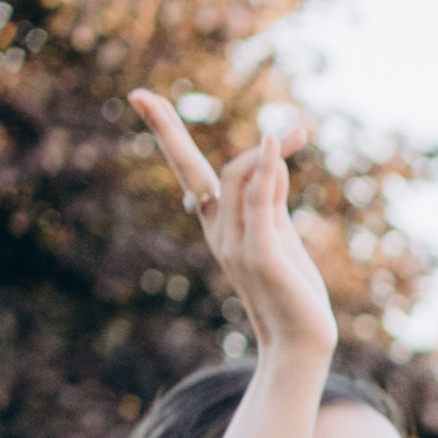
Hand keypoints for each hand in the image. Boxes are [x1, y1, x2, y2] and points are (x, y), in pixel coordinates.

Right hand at [128, 92, 339, 367]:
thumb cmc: (291, 289)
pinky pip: (259, 201)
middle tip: (137, 93)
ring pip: (234, 176)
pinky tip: (274, 142)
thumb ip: (268, 195)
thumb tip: (269, 153)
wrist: (300, 343)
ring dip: (262, 151)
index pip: (188, 171)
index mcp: (217, 223)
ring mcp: (234, 243)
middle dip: (164, 129)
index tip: (139, 96)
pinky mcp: (261, 255)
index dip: (166, 133)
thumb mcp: (277, 233)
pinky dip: (267, 169)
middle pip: (191, 168)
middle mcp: (217, 230)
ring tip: (297, 134)